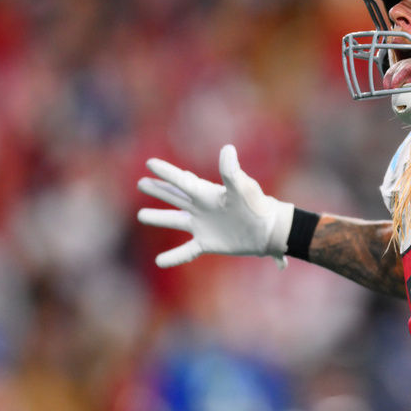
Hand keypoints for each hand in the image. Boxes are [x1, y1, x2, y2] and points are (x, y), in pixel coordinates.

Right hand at [137, 145, 293, 267]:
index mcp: (207, 193)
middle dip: (158, 190)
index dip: (166, 172)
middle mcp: (202, 208)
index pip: (181, 181)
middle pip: (174, 197)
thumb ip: (231, 172)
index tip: (150, 163)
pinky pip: (186, 250)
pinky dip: (173, 256)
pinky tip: (159, 261)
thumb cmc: (257, 206)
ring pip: (175, 220)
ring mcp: (203, 225)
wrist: (269, 230)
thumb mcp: (242, 188)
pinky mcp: (208, 242)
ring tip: (141, 215)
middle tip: (141, 182)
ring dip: (158, 218)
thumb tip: (227, 149)